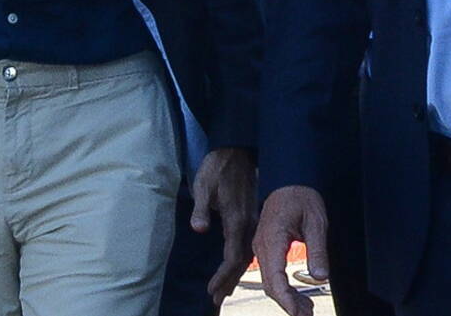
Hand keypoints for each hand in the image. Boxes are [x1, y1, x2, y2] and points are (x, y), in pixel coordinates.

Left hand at [190, 145, 257, 303]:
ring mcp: (252, 221)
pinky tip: (235, 268)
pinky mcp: (252, 217)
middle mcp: (248, 224)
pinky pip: (248, 246)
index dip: (222, 276)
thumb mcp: (204, 185)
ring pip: (246, 255)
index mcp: (236, 219)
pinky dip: (241, 262)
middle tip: (215, 299)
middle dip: (228, 281)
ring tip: (224, 291)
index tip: (211, 290)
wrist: (236, 151)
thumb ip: (201, 208)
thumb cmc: (217, 168)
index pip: (231, 257)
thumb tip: (198, 229)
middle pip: (241, 262)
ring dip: (235, 274)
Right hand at [253, 184, 328, 312]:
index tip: (299, 315)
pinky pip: (271, 273)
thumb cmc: (303, 197)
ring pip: (270, 281)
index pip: (275, 277)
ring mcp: (261, 246)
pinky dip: (284, 289)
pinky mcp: (266, 247)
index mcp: (272, 237)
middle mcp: (261, 244)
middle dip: (288, 304)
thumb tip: (321, 277)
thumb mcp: (316, 222)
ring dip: (287, 299)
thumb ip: (318, 250)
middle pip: (270, 284)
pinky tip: (299, 298)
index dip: (286, 300)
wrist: (289, 179)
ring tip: (307, 311)